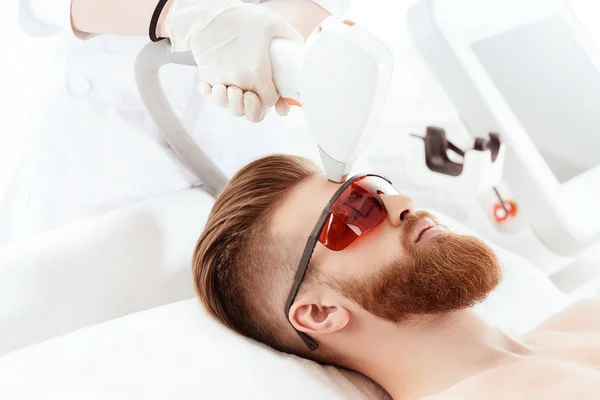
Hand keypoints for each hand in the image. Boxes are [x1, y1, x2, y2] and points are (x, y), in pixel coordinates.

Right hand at [166, 0, 302, 121]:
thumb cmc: (239, 18)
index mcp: (256, 73)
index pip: (268, 102)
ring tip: (237, 89)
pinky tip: (221, 85)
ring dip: (233, 102)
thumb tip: (298, 51)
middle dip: (253, 108)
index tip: (271, 90)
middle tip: (254, 94)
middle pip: (247, 112)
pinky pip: (210, 95)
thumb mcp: (274, 23)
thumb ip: (291, 39)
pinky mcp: (207, 77)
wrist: (205, 14)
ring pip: (228, 106)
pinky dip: (215, 93)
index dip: (273, 99)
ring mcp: (221, 81)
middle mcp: (238, 81)